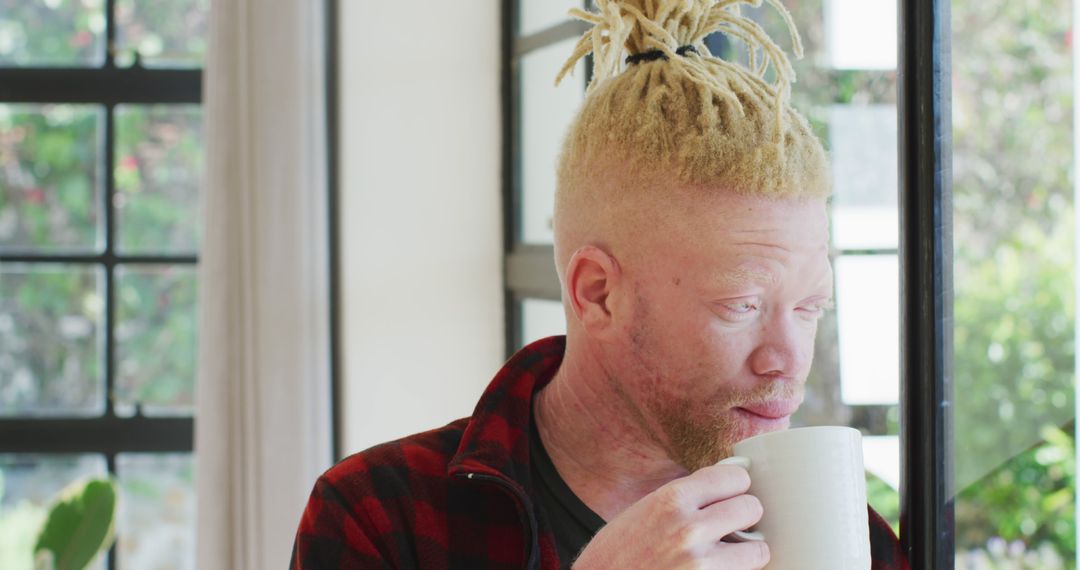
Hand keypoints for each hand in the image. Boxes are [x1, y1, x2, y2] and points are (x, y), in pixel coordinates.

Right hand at [571, 463, 767, 568]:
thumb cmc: (617, 552)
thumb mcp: (645, 509)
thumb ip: (685, 497)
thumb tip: (730, 482)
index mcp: (671, 498)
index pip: (736, 477)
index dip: (735, 486)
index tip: (729, 495)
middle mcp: (689, 528)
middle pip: (752, 507)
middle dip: (744, 517)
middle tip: (731, 526)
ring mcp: (700, 564)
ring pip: (759, 549)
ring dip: (747, 552)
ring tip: (728, 554)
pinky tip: (718, 569)